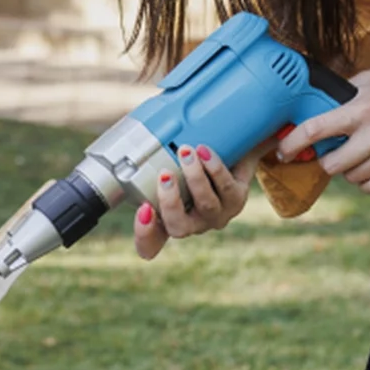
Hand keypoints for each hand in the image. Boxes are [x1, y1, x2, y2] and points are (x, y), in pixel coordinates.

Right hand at [133, 143, 257, 260]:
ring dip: (194, 178)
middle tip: (164, 175)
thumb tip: (133, 126)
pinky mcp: (236, 200)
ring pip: (206, 206)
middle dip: (170, 202)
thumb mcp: (165, 155)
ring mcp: (215, 214)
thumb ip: (149, 151)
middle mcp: (191, 222)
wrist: (232, 147)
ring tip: (186, 151)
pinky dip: (214, 169)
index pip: (150, 242)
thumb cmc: (187, 155)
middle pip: (178, 227)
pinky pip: (227, 189)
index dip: (144, 235)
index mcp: (167, 219)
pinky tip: (205, 151)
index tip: (143, 209)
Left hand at [274, 36, 369, 194]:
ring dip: (347, 171)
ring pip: (353, 179)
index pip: (315, 131)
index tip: (282, 151)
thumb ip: (344, 96)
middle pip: (332, 164)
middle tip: (330, 151)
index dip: (292, 144)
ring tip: (355, 156)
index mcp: (362, 109)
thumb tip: (318, 107)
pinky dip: (367, 182)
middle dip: (325, 160)